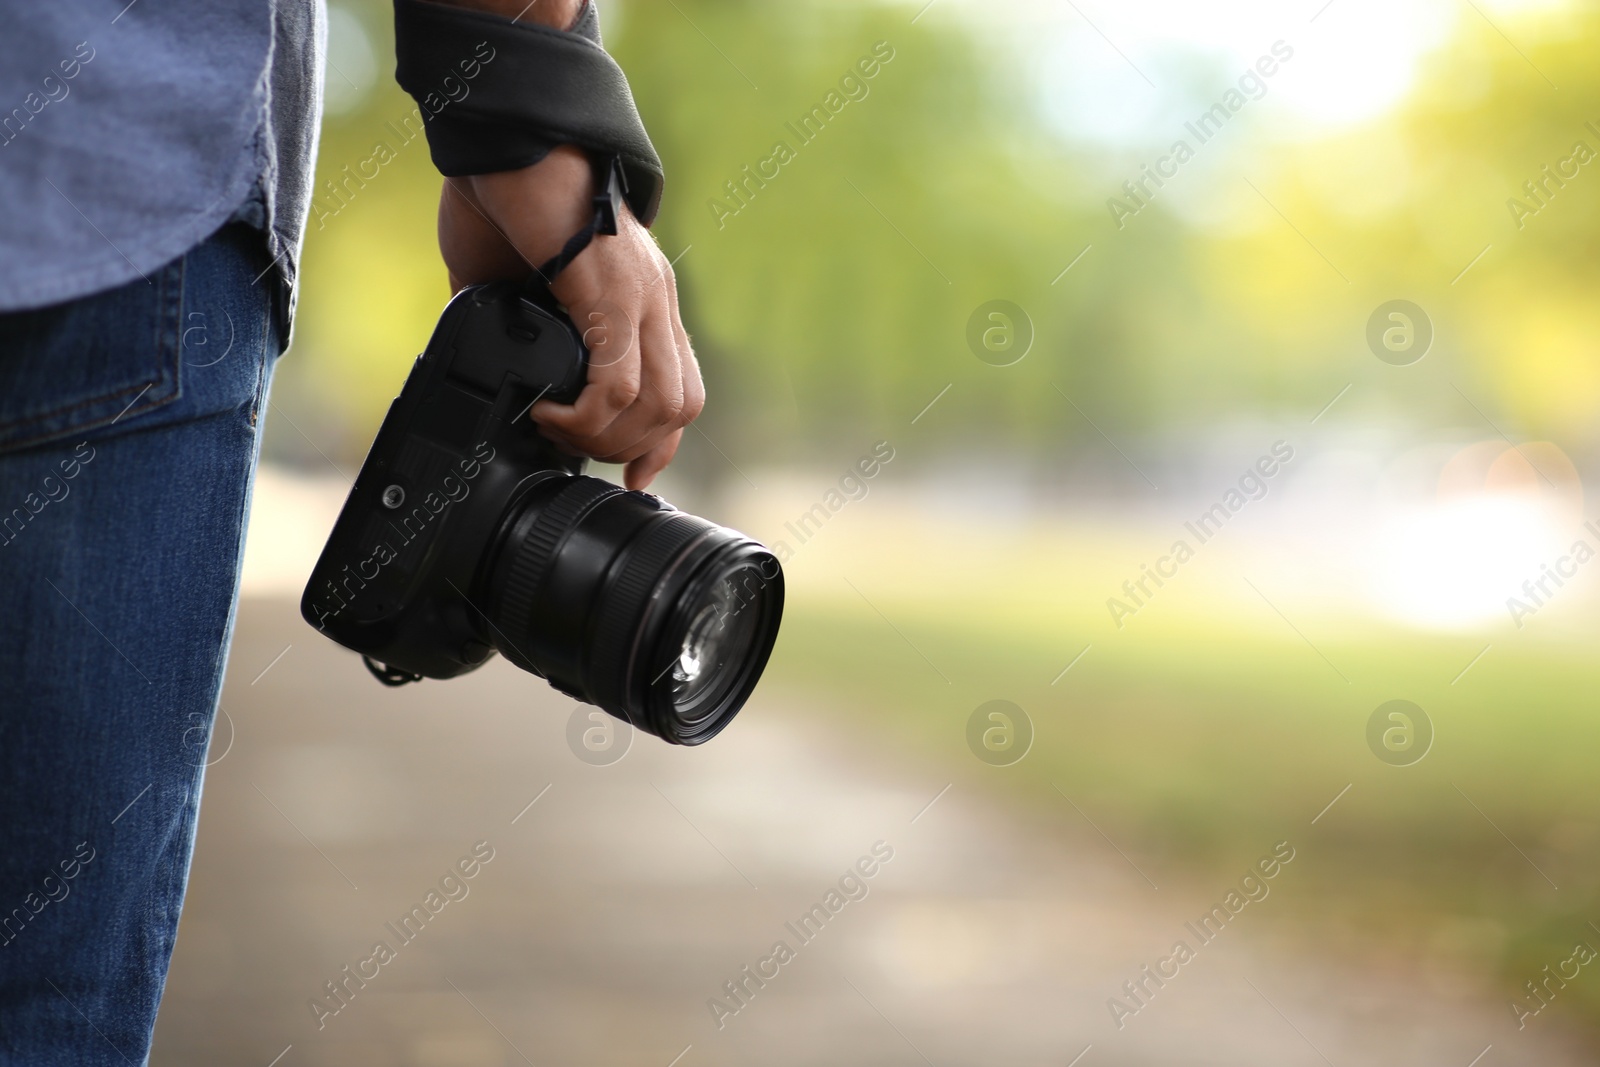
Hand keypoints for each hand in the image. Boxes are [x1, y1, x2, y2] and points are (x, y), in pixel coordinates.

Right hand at [436, 146, 702, 489]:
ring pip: (661, 403)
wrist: (502, 129)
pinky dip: (587, 415)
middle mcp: (655, 297)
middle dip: (630, 448)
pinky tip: (549, 411)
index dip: (659, 443)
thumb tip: (487, 365)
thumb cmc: (502, 188)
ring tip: (558, 428)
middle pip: (681, 405)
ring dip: (607, 437)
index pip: (681, 387)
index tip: (630, 476)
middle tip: (576, 447)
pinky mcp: (612, 290)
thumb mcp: (512, 275)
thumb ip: (515, 321)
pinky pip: (621, 381)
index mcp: (642, 294)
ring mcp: (641, 293)